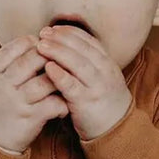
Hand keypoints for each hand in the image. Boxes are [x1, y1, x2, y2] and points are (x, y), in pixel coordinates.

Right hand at [0, 35, 69, 152]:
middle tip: (60, 57)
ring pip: (45, 82)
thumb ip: (6, 64)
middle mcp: (3, 86)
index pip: (12, 48)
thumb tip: (32, 41)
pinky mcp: (30, 119)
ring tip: (66, 79)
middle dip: (49, 55)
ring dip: (60, 78)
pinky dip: (62, 103)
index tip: (41, 43)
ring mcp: (17, 102)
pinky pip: (52, 105)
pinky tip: (64, 103)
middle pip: (31, 61)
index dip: (30, 42)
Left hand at [36, 25, 132, 139]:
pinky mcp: (87, 103)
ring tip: (41, 45)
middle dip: (61, 38)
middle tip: (43, 33)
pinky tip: (48, 67)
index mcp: (108, 64)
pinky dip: (60, 75)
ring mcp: (97, 87)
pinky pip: (72, 86)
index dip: (70, 33)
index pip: (89, 41)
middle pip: (82, 48)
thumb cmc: (101, 103)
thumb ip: (86, 64)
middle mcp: (105, 72)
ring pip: (78, 64)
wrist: (116, 131)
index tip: (54, 28)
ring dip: (58, 52)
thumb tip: (64, 46)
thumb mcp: (100, 79)